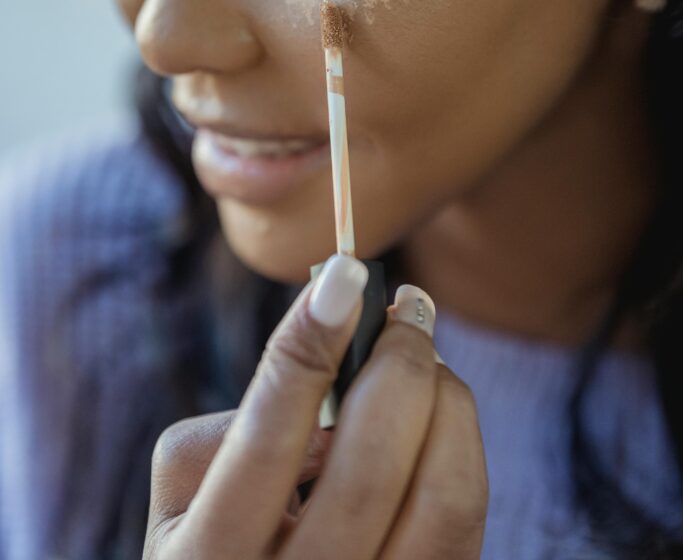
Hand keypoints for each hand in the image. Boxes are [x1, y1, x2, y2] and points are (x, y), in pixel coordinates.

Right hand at [143, 254, 487, 558]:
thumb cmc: (214, 538)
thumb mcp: (186, 494)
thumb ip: (236, 428)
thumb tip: (334, 374)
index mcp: (208, 557)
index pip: (267, 438)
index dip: (308, 345)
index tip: (343, 272)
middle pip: (370, 467)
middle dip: (399, 364)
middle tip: (408, 309)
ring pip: (442, 497)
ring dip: (446, 400)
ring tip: (426, 359)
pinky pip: (466, 518)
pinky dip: (460, 443)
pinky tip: (437, 414)